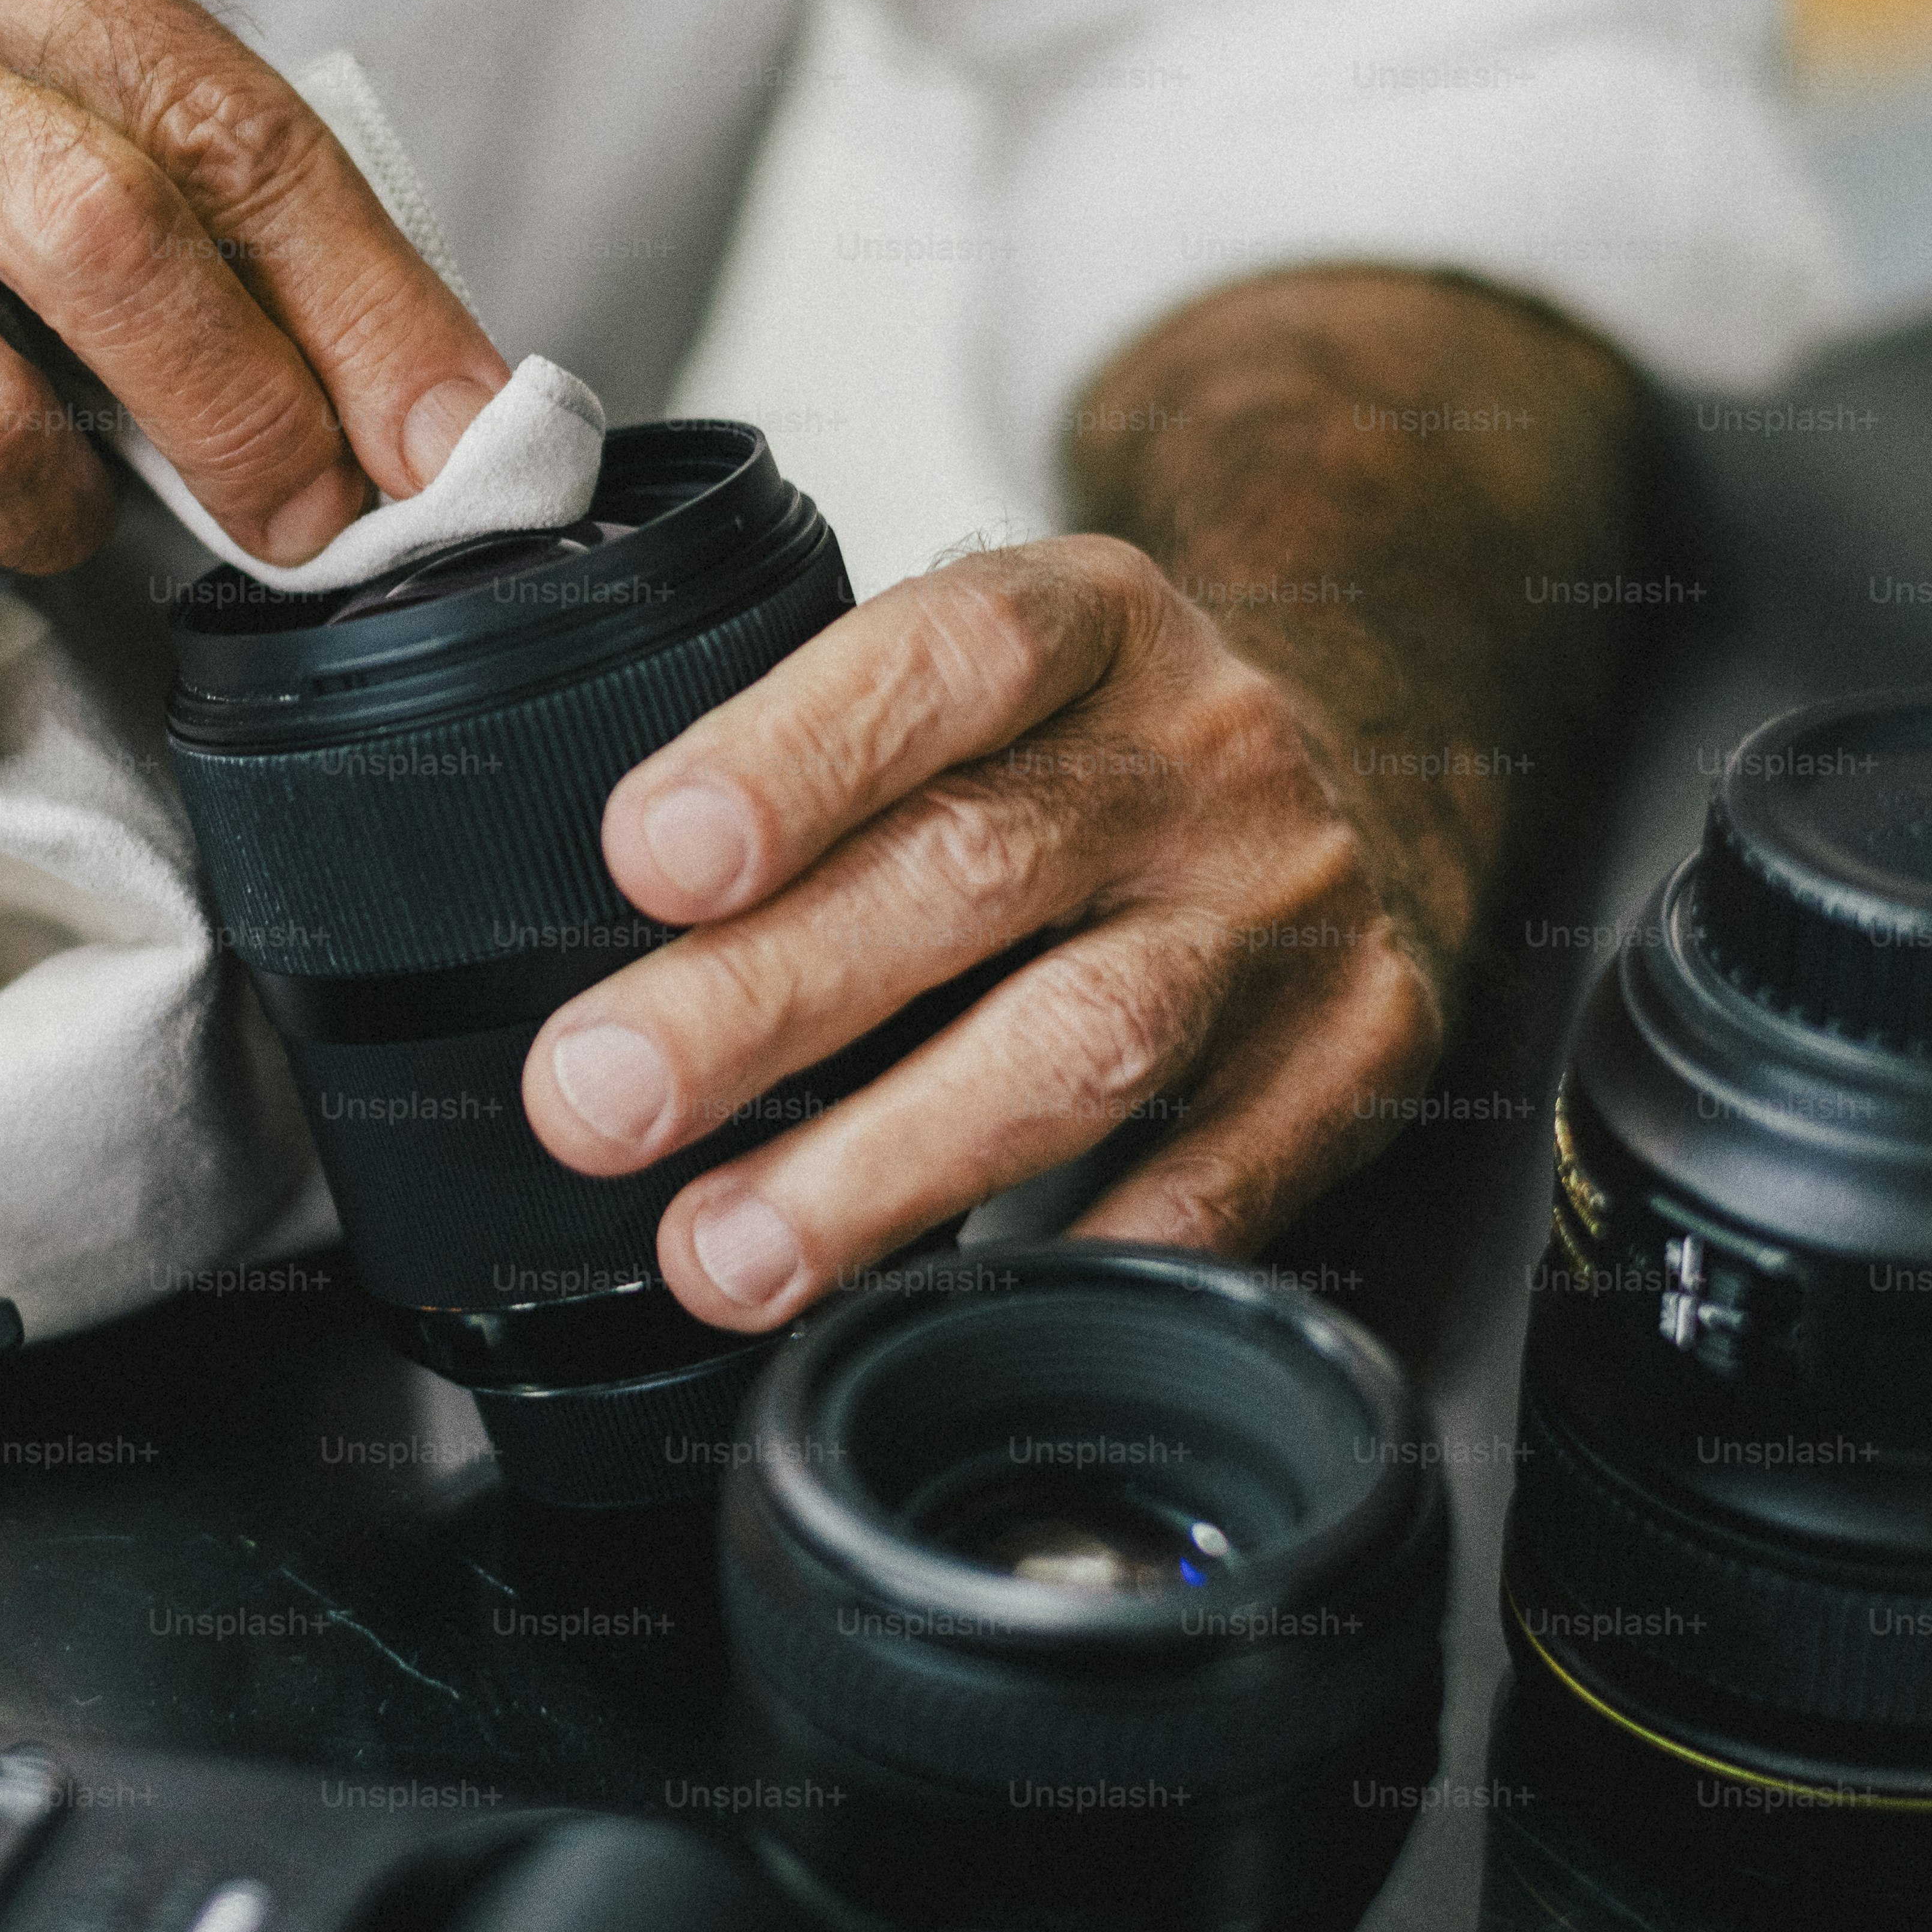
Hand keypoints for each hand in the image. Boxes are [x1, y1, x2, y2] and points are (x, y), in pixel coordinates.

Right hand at [0, 0, 506, 581]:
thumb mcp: (23, 84)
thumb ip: (199, 203)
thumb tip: (423, 412)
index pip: (237, 133)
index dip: (373, 312)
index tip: (451, 445)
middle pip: (121, 251)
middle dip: (250, 425)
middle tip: (298, 529)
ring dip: (49, 516)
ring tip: (24, 492)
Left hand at [519, 536, 1448, 1330]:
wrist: (1359, 774)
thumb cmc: (1090, 746)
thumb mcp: (980, 681)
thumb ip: (819, 749)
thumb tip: (570, 908)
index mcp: (1092, 618)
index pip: (948, 655)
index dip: (792, 755)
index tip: (647, 856)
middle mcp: (1205, 753)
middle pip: (981, 868)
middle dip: (768, 997)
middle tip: (599, 1096)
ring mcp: (1289, 910)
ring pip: (1085, 1042)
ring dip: (881, 1166)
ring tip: (718, 1254)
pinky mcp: (1361, 1051)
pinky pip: (1209, 1190)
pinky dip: (1061, 1261)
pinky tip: (925, 1313)